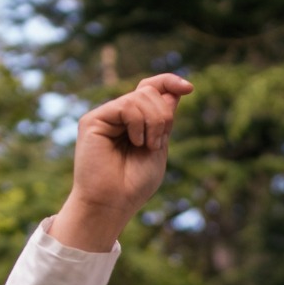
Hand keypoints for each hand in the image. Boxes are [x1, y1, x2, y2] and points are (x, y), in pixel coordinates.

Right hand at [50, 73, 193, 251]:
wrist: (114, 202)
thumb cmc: (136, 183)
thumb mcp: (159, 148)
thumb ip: (165, 120)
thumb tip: (174, 91)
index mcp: (137, 121)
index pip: (152, 89)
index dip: (169, 82)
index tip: (189, 88)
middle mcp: (121, 115)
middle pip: (150, 91)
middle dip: (164, 116)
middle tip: (157, 144)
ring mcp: (107, 116)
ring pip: (141, 96)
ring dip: (154, 123)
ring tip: (146, 146)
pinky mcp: (94, 119)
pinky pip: (127, 106)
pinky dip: (138, 124)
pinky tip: (135, 142)